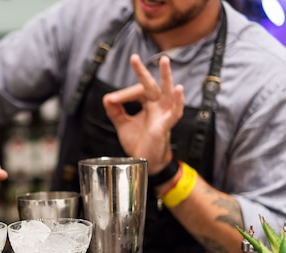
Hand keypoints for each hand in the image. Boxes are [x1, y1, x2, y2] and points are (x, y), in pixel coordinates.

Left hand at [102, 54, 184, 173]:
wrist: (144, 161)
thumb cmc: (138, 142)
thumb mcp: (123, 124)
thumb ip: (115, 111)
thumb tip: (106, 98)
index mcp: (148, 104)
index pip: (137, 91)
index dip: (123, 94)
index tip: (111, 100)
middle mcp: (157, 106)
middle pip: (151, 85)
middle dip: (142, 72)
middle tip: (134, 57)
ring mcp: (163, 114)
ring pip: (167, 92)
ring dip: (166, 76)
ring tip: (164, 61)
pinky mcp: (166, 125)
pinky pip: (175, 111)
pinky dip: (178, 100)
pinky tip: (178, 89)